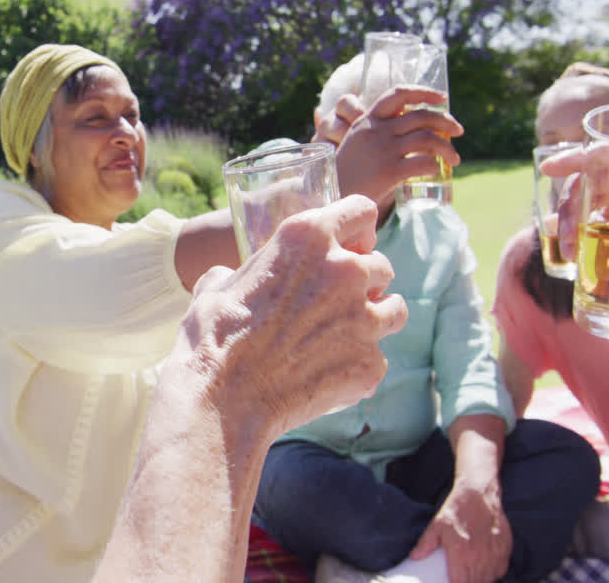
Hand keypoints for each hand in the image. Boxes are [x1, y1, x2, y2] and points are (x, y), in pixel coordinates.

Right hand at [178, 195, 404, 435]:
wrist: (223, 397)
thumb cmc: (213, 335)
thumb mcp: (219, 284)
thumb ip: (242, 271)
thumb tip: (234, 277)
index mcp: (308, 237)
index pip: (362, 211)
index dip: (357, 230)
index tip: (351, 246)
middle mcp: (344, 270)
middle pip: (381, 265)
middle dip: (364, 282)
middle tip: (335, 303)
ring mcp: (363, 317)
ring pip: (395, 309)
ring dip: (374, 319)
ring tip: (344, 336)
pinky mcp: (370, 362)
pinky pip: (377, 358)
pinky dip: (358, 366)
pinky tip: (328, 375)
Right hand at [322, 88, 461, 205]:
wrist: (331, 198)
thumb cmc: (347, 175)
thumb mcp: (357, 145)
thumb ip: (379, 134)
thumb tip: (413, 132)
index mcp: (366, 121)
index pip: (398, 94)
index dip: (423, 92)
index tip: (442, 98)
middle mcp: (376, 131)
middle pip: (421, 116)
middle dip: (446, 121)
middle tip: (458, 131)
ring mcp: (383, 150)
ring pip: (428, 138)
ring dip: (447, 148)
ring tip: (454, 159)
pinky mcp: (389, 172)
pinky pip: (424, 163)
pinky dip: (435, 166)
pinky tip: (436, 172)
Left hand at [410, 482, 510, 582]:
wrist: (479, 493)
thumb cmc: (457, 509)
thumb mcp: (437, 525)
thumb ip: (425, 543)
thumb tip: (414, 557)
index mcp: (460, 553)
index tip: (452, 581)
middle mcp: (479, 557)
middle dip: (468, 582)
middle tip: (460, 576)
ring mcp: (494, 554)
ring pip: (489, 579)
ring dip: (480, 579)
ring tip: (471, 573)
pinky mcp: (505, 550)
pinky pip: (500, 571)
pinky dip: (493, 572)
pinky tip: (485, 567)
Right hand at [543, 144, 608, 298]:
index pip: (607, 152)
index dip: (575, 158)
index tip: (550, 168)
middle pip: (586, 186)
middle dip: (568, 209)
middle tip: (568, 238)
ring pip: (585, 212)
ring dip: (570, 231)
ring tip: (572, 255)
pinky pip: (596, 236)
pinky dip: (582, 246)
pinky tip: (576, 260)